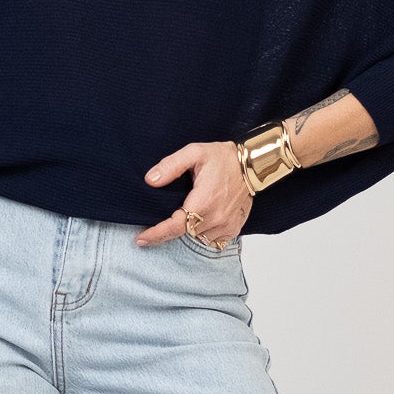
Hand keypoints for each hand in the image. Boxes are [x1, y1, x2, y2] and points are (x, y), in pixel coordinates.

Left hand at [136, 140, 250, 247]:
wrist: (252, 165)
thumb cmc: (223, 158)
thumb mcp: (194, 153)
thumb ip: (170, 166)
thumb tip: (150, 180)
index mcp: (204, 201)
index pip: (176, 226)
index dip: (156, 234)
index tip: (141, 239)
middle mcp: (216, 217)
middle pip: (184, 234)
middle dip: (170, 230)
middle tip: (157, 224)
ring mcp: (226, 225)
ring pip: (197, 238)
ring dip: (188, 231)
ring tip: (184, 216)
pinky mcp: (233, 228)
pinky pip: (213, 240)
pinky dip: (203, 234)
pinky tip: (200, 221)